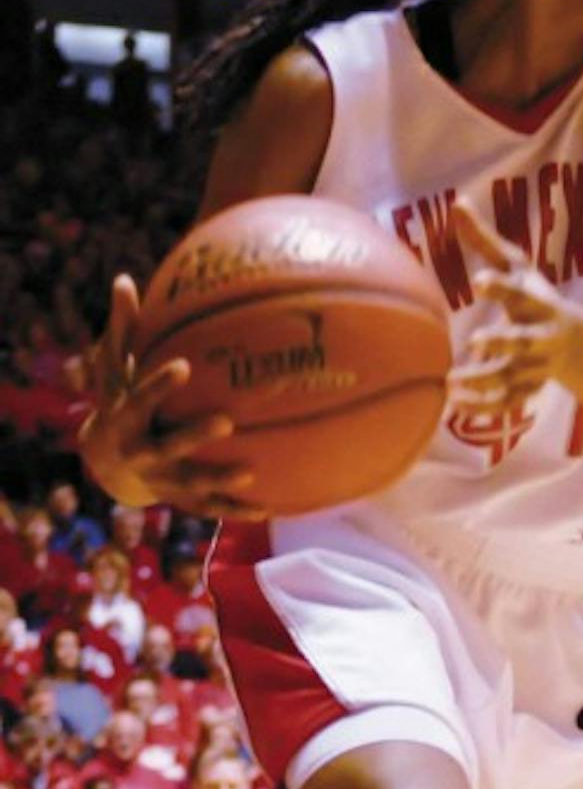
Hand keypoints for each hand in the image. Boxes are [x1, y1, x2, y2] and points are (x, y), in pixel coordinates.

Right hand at [79, 275, 263, 519]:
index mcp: (126, 419)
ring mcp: (162, 479)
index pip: (140, 399)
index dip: (159, 385)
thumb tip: (123, 279)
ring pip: (191, 483)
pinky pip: (210, 506)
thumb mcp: (115, 369)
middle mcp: (142, 452)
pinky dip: (236, 509)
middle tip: (227, 420)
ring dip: (219, 479)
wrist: (107, 462)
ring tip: (252, 472)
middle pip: (168, 446)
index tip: (183, 366)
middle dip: (195, 434)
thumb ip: (123, 329)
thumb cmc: (119, 401)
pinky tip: (269, 507)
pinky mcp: (180, 497)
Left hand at [450, 207, 581, 412]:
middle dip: (502, 343)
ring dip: (484, 382)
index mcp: (535, 302)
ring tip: (451, 382)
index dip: (500, 288)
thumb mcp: (517, 266)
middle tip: (476, 343)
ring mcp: (534, 367)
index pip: (518, 293)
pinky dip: (482, 408)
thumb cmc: (535, 297)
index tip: (478, 284)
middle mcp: (538, 336)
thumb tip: (456, 201)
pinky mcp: (527, 390)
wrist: (574, 343)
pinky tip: (453, 406)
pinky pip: (505, 404)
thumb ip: (486, 240)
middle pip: (521, 342)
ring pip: (511, 378)